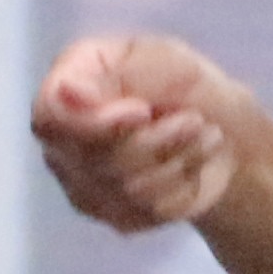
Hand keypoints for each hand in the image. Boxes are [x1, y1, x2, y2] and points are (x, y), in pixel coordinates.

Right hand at [33, 33, 261, 232]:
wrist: (222, 129)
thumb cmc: (183, 84)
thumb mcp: (162, 58)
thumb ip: (116, 72)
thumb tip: (66, 92)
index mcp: (65, 86)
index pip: (49, 117)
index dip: (95, 122)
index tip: (143, 111)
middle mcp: (61, 140)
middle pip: (93, 157)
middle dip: (155, 139)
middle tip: (195, 120)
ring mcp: (82, 184)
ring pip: (125, 187)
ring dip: (177, 159)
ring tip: (204, 135)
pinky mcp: (113, 215)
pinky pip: (147, 211)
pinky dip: (183, 184)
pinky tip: (193, 161)